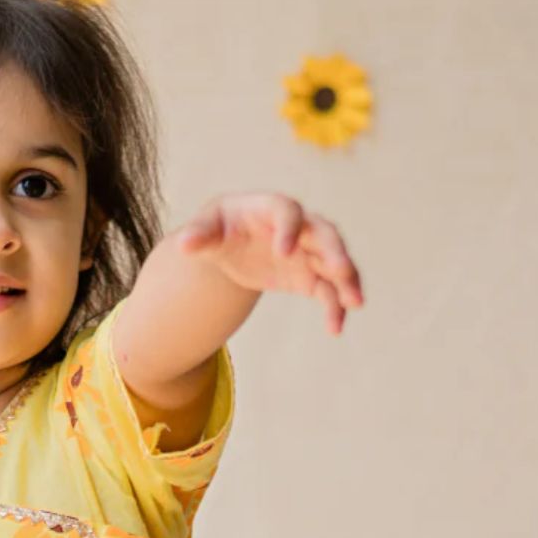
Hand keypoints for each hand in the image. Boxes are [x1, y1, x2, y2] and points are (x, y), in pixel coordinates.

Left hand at [177, 192, 364, 334]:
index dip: (288, 228)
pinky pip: (328, 290)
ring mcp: (308, 251)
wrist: (233, 243)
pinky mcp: (310, 275)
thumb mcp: (206, 230)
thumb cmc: (220, 229)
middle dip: (334, 251)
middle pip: (323, 233)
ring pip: (334, 262)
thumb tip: (182, 245)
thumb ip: (199, 236)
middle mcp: (298, 226)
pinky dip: (334, 307)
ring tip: (355, 303)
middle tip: (341, 270)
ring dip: (346, 280)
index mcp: (270, 208)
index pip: (286, 211)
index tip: (285, 251)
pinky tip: (335, 329)